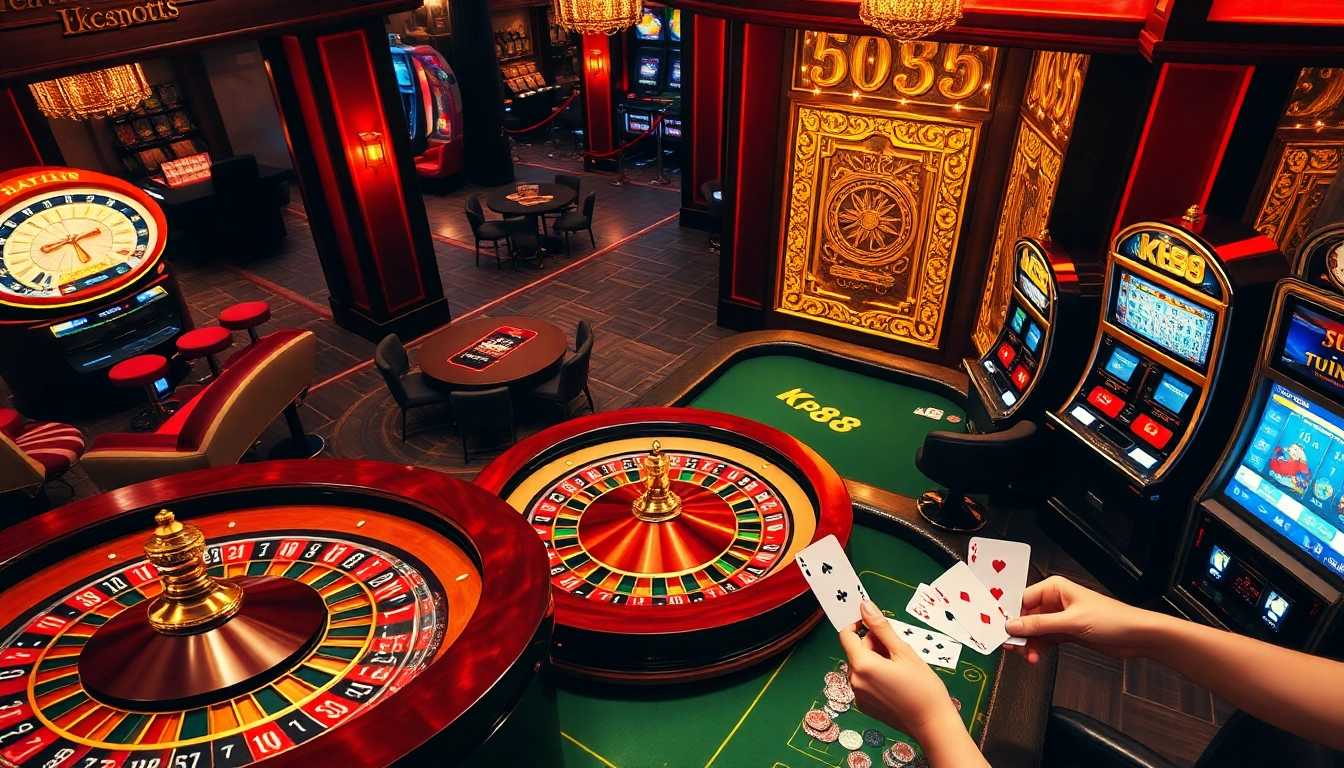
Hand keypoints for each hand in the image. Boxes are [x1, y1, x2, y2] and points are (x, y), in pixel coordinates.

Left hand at [838, 600, 961, 741]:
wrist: (932, 723)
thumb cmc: (922, 685)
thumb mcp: (903, 651)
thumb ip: (880, 627)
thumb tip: (864, 605)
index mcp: (862, 665)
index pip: (845, 635)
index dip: (857, 625)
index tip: (873, 623)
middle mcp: (854, 681)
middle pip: (855, 651)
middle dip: (872, 645)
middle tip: (897, 650)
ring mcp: (858, 696)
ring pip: (860, 666)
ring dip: (874, 660)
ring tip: (899, 667)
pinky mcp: (864, 706)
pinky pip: (864, 682)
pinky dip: (875, 676)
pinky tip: (895, 682)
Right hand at [1006, 575, 1158, 662]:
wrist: (1137, 636)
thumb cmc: (1112, 619)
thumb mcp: (1071, 622)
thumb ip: (1040, 625)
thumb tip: (1013, 625)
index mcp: (1055, 588)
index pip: (1022, 600)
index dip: (1011, 615)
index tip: (1001, 630)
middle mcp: (1055, 601)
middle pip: (1026, 617)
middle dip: (1020, 633)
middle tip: (1013, 647)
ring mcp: (1060, 618)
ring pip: (1035, 631)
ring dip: (1030, 644)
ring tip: (1029, 656)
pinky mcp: (1066, 632)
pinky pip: (1045, 640)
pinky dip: (1040, 649)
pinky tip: (1037, 657)